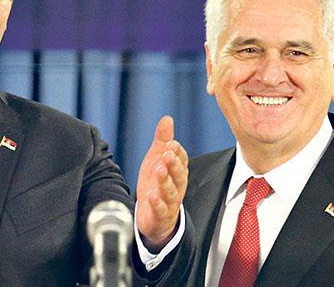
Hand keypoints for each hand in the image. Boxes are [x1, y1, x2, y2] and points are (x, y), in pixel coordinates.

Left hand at [135, 116, 188, 252]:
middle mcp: (176, 186)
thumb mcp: (157, 159)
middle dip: (174, 164)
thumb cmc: (157, 183)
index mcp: (177, 172)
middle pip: (179, 174)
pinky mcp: (160, 215)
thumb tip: (167, 118)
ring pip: (171, 191)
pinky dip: (157, 203)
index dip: (177, 152)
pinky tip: (151, 196)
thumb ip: (162, 140)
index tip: (170, 143)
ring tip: (159, 171)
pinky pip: (160, 210)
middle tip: (167, 154)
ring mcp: (169, 201)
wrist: (152, 214)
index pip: (182, 160)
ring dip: (165, 181)